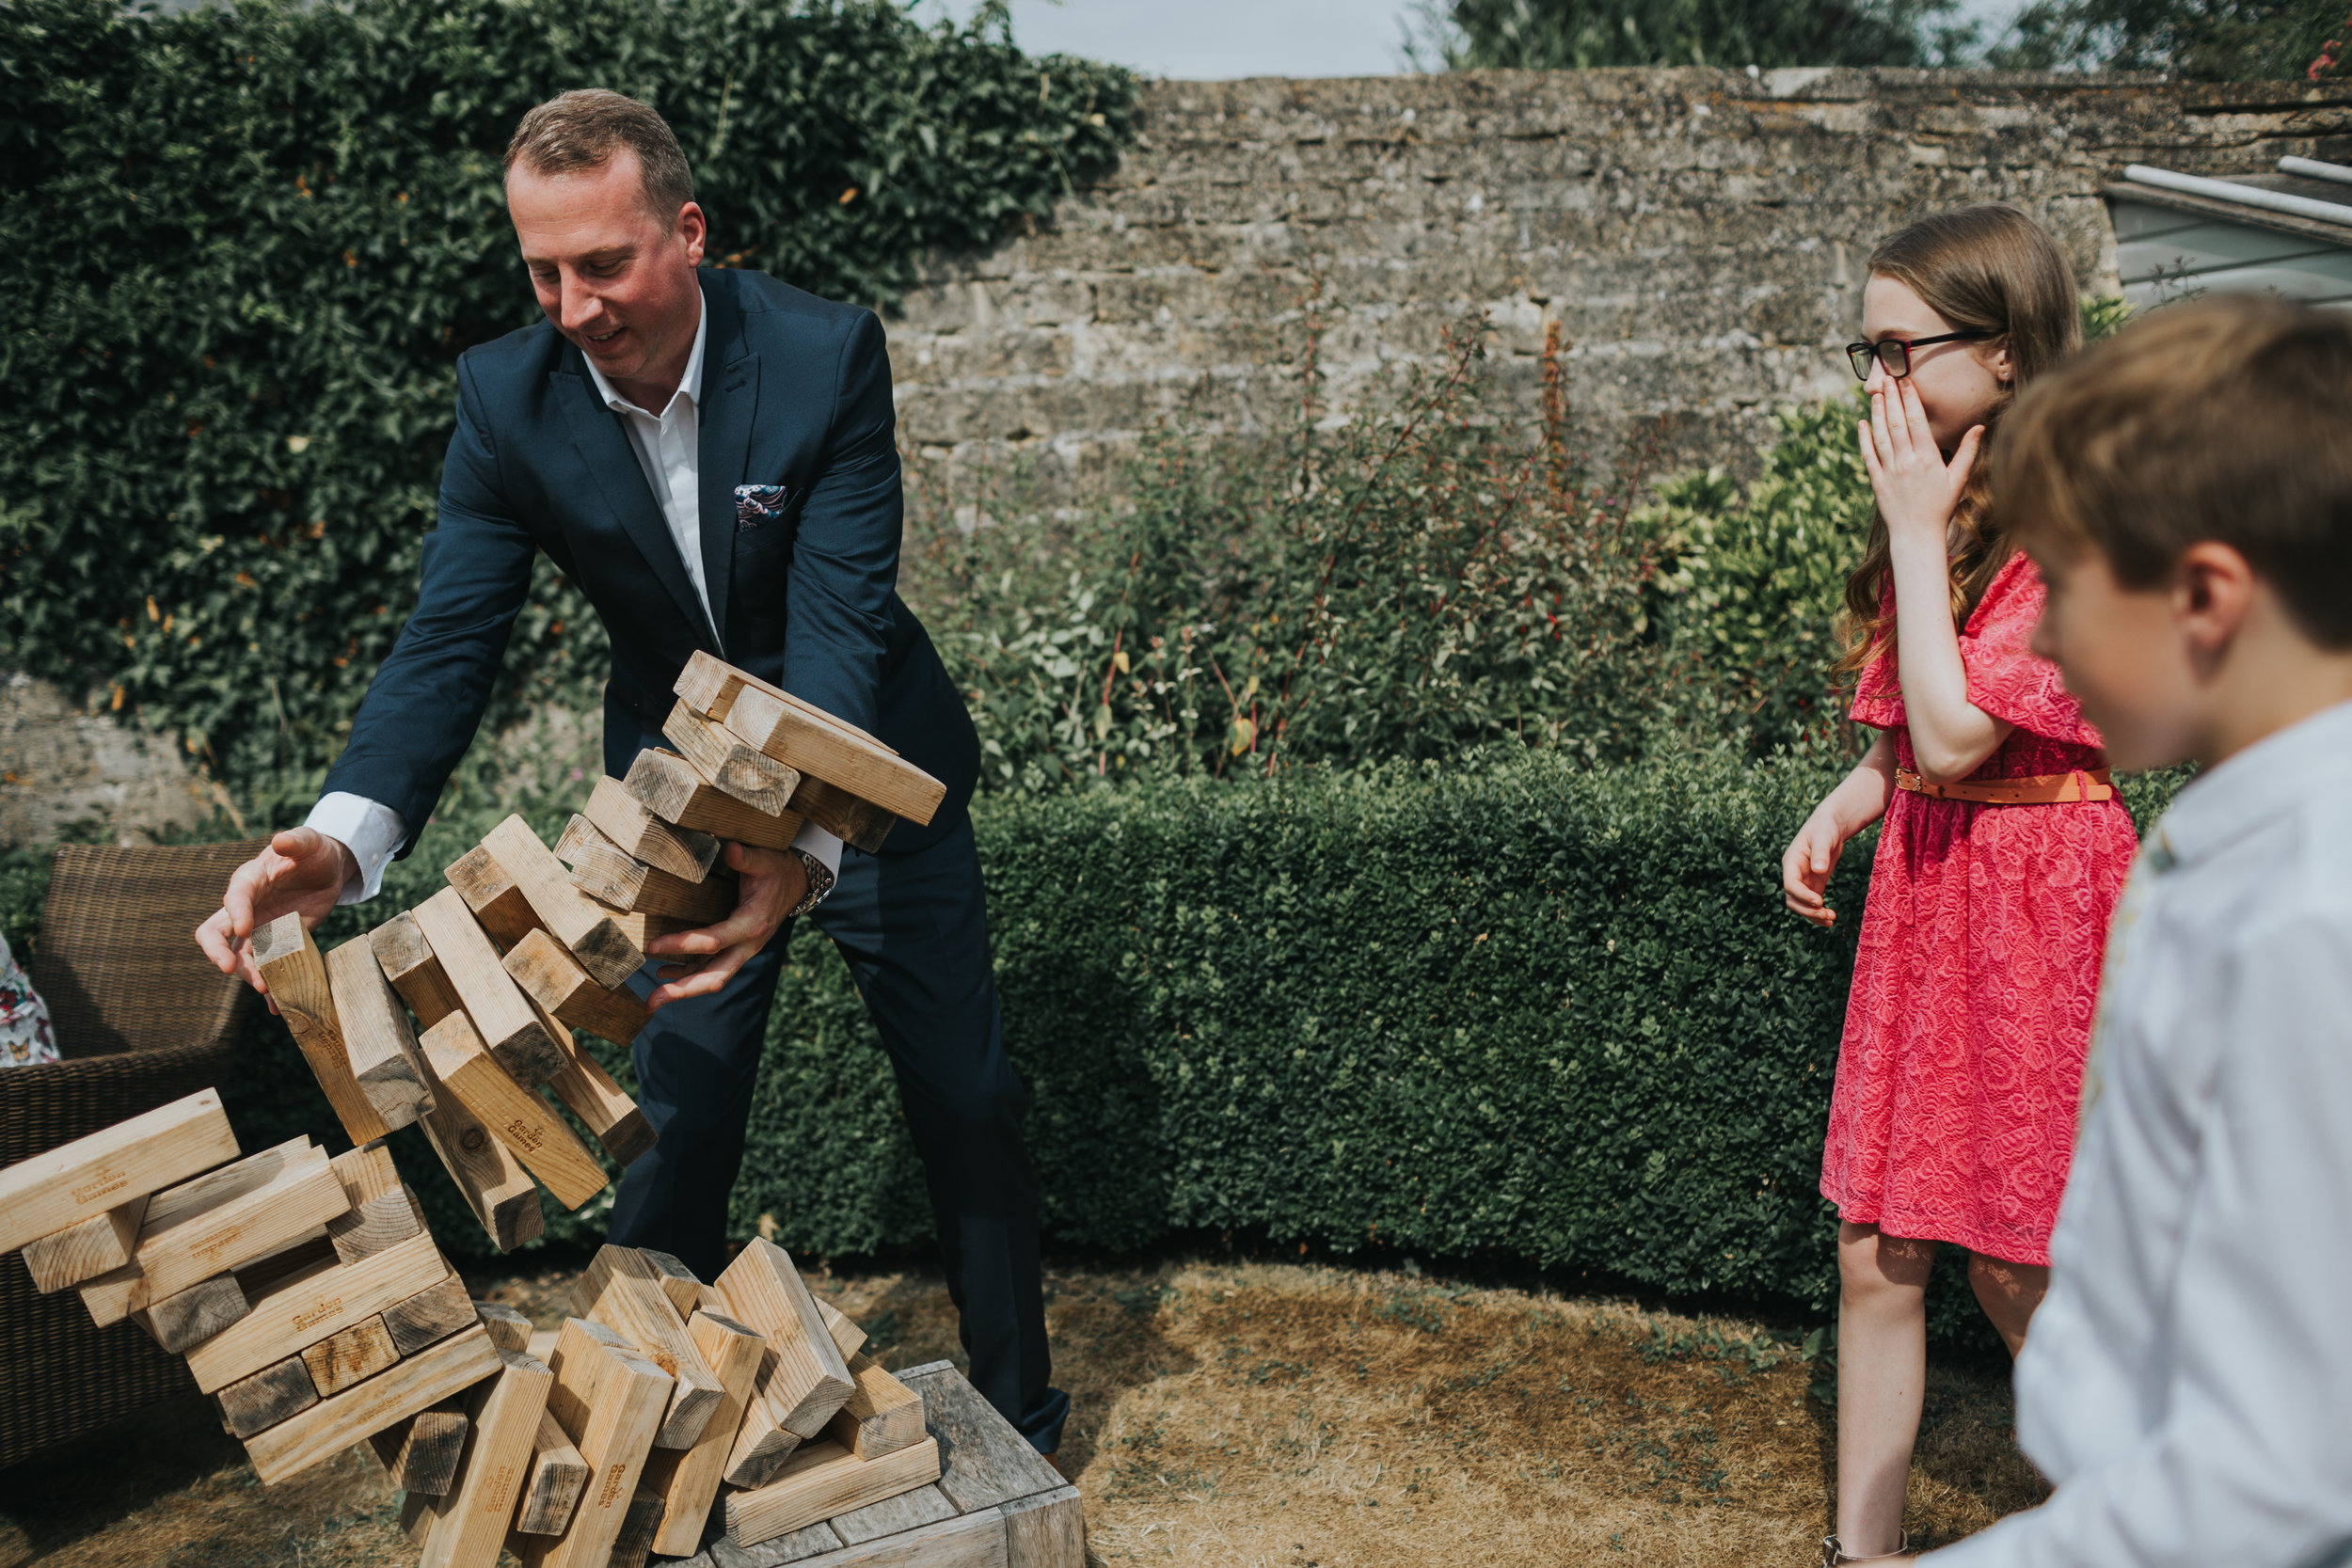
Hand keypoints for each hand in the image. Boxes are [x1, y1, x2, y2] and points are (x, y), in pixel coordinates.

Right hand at [194, 827, 357, 1008]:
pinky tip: (275, 1004)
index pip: (234, 897)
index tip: (245, 928)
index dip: (237, 912)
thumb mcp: (309, 842)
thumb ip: (296, 841)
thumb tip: (280, 840)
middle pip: (215, 932)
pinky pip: (267, 966)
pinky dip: (270, 986)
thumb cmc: (313, 851)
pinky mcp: (278, 942)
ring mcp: (260, 928)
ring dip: (248, 973)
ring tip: (264, 987)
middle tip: (228, 968)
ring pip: (242, 956)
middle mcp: (246, 908)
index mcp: (249, 880)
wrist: (329, 868)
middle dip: (218, 951)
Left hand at [641, 841, 808, 1011]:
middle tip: (651, 1002)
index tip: (653, 945)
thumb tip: (730, 849)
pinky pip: (712, 969)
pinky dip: (689, 975)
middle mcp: (748, 945)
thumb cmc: (776, 870)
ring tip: (653, 999)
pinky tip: (665, 973)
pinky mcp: (737, 950)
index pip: (714, 941)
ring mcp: (743, 951)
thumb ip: (745, 858)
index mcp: (752, 924)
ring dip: (683, 990)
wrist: (795, 883)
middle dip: (682, 991)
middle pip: (714, 977)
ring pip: (713, 979)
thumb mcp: (764, 860)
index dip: (683, 945)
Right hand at [1781, 810, 1848, 928]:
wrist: (1830, 825)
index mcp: (1791, 862)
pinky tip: (1831, 919)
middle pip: (1793, 899)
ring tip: (1832, 919)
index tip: (1820, 901)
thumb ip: (1820, 853)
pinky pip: (1812, 904)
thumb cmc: (1825, 828)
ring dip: (1813, 915)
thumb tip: (1818, 870)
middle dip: (1808, 910)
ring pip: (1801, 905)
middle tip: (1827, 915)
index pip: (1790, 885)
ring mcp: (1803, 881)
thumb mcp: (1823, 837)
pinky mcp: (1814, 884)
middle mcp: (1794, 874)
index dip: (1802, 895)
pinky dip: (1819, 913)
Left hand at [1859, 376, 1982, 550]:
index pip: (1917, 420)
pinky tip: (1862, 423)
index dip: (1910, 398)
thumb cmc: (1941, 506)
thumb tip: (1980, 426)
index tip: (1906, 381)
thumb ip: (1968, 451)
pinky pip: (1868, 456)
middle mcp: (1907, 461)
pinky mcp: (1876, 482)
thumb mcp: (1959, 478)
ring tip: (1876, 394)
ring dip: (1877, 413)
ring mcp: (1890, 471)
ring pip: (1881, 435)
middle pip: (1896, 423)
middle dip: (1891, 398)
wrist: (1917, 534)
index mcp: (1928, 457)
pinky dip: (1864, 438)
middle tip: (1887, 377)